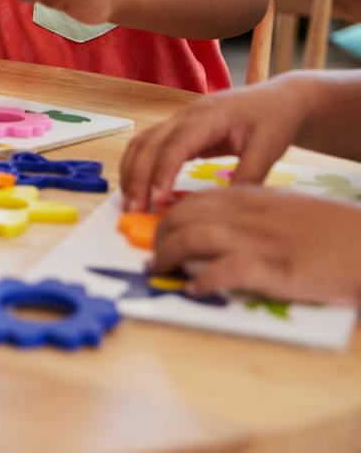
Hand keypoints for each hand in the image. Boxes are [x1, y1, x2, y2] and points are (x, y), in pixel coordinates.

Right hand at [119, 74, 314, 210]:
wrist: (277, 99)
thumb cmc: (274, 119)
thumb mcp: (268, 149)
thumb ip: (248, 176)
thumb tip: (224, 207)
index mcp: (209, 116)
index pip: (175, 144)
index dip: (163, 173)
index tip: (158, 202)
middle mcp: (186, 115)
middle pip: (148, 143)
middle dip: (137, 177)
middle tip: (135, 210)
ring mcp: (178, 120)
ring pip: (142, 142)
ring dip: (131, 171)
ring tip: (131, 203)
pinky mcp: (179, 130)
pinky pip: (149, 145)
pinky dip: (139, 166)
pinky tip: (140, 187)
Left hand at [152, 187, 360, 304]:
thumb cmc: (334, 232)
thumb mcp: (287, 210)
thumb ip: (255, 213)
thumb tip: (222, 229)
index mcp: (252, 198)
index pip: (194, 200)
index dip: (169, 216)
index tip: (159, 232)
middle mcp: (249, 214)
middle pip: (184, 216)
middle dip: (160, 235)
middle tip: (153, 255)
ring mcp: (259, 240)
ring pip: (193, 238)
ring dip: (169, 255)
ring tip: (160, 271)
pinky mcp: (274, 269)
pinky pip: (224, 271)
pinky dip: (203, 280)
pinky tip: (195, 289)